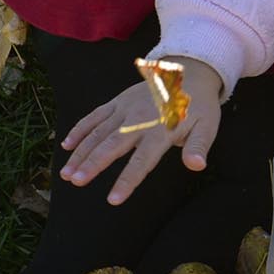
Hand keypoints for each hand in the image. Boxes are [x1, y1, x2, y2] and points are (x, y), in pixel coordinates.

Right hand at [58, 58, 227, 202]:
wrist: (189, 73)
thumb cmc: (197, 106)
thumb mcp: (207, 126)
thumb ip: (198, 146)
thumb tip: (196, 165)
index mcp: (161, 130)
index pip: (142, 160)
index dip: (127, 179)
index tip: (112, 199)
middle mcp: (139, 120)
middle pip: (112, 145)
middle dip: (93, 164)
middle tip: (76, 181)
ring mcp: (125, 109)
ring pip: (98, 132)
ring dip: (81, 152)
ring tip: (66, 173)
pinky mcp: (118, 101)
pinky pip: (95, 115)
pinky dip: (80, 129)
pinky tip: (66, 145)